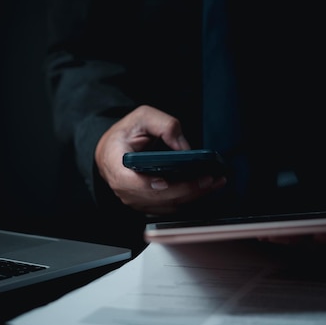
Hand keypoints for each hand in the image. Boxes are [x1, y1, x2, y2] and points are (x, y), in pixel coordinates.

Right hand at [95, 105, 226, 214]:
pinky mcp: (147, 205)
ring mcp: (135, 200)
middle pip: (158, 197)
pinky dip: (188, 198)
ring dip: (193, 196)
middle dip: (188, 190)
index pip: (134, 182)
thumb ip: (164, 125)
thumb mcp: (141, 117)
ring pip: (167, 205)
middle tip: (211, 179)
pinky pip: (170, 206)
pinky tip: (204, 188)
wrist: (110, 152)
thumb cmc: (124, 135)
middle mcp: (124, 189)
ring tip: (214, 183)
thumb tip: (184, 148)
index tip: (175, 181)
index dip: (155, 185)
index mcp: (115, 165)